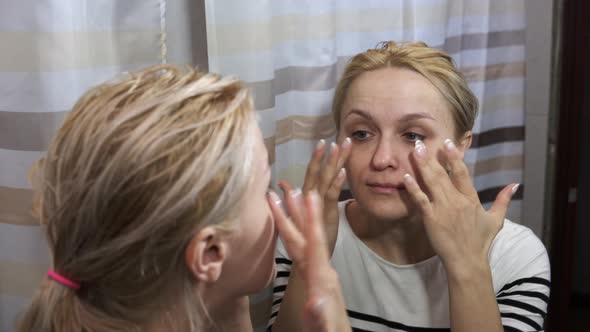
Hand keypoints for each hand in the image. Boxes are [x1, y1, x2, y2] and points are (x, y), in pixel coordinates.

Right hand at [268, 190, 350, 331]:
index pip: (316, 244)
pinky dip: (298, 237)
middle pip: (308, 237)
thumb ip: (320, 317)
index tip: (310, 194)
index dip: (311, 220)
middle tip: (290, 188)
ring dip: (297, 220)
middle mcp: (323, 272)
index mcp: (323, 279)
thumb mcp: (324, 330)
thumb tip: (314, 302)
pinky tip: (295, 231)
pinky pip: (305, 252)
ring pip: (306, 242)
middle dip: (298, 213)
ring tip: (291, 199)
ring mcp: (321, 274)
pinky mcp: (317, 279)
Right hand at [279, 138, 350, 255]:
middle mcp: (310, 197)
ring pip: (326, 179)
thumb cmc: (308, 233)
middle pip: (318, 172)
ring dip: (333, 162)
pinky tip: (343, 171)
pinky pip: (331, 195)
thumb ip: (292, 196)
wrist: (310, 256)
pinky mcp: (326, 213)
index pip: (312, 172)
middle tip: (333, 138)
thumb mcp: (301, 212)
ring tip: (339, 146)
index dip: (317, 157)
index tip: (324, 141)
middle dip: (325, 155)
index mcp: (307, 195)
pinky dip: (337, 182)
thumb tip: (282, 183)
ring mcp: (318, 204)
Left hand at [402, 138, 517, 275]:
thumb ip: (504, 200)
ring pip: (431, 182)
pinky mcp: (431, 219)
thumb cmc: (480, 242)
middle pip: (443, 174)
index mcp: (471, 199)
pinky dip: (413, 187)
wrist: (467, 262)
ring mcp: (443, 209)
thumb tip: (515, 184)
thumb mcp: (496, 220)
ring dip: (422, 165)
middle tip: (421, 141)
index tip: (448, 143)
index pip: (462, 173)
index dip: (454, 157)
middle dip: (432, 156)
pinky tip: (406, 176)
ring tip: (414, 151)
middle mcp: (457, 201)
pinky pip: (420, 199)